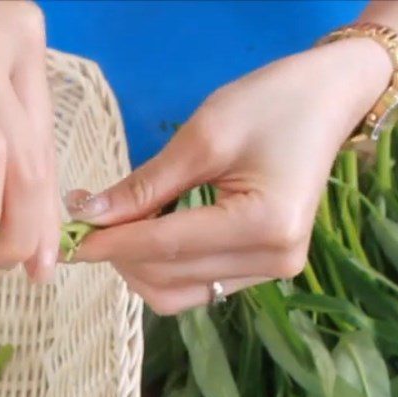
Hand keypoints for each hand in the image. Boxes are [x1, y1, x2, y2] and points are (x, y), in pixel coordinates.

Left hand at [66, 39, 391, 314]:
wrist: (329, 102)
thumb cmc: (272, 103)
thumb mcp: (203, 136)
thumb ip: (144, 185)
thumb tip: (88, 216)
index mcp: (264, 224)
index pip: (166, 246)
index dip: (111, 244)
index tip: (68, 238)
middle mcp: (272, 261)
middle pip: (167, 278)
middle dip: (120, 255)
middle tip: (89, 220)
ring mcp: (271, 273)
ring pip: (177, 294)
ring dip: (137, 268)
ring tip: (118, 227)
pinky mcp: (262, 272)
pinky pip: (195, 287)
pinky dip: (161, 269)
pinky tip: (147, 237)